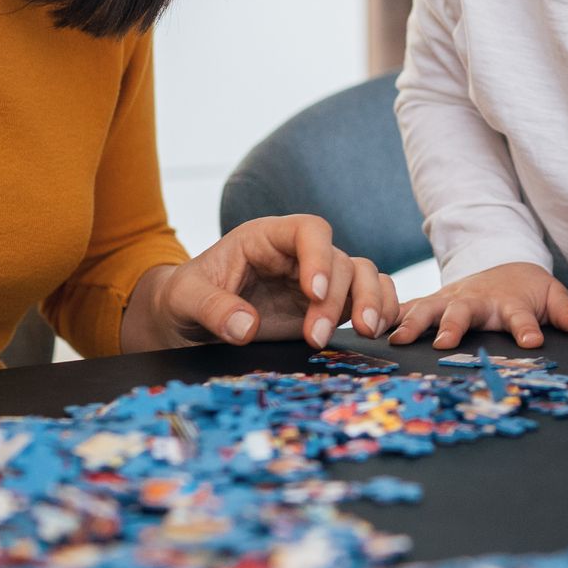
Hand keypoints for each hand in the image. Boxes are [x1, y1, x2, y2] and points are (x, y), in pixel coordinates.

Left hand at [125, 215, 399, 351]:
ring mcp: (317, 280)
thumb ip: (213, 309)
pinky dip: (383, 310)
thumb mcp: (185, 300)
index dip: (318, 257)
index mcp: (266, 238)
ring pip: (363, 276)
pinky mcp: (328, 307)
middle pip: (340, 260)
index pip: (309, 230)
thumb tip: (245, 327)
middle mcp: (299, 255)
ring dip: (371, 302)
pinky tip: (381, 332)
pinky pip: (369, 298)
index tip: (313, 294)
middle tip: (318, 337)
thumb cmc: (185, 299)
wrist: (187, 321)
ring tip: (365, 333)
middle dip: (338, 298)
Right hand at [388, 262, 567, 349]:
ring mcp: (451, 298)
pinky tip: (370, 328)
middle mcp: (477, 300)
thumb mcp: (551, 295)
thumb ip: (564, 312)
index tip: (532, 343)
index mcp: (509, 302)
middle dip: (454, 326)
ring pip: (430, 308)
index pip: (521, 317)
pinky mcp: (432, 301)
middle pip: (464, 311)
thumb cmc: (527, 288)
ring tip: (398, 340)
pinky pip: (407, 308)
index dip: (527, 329)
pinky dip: (390, 316)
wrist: (501, 264)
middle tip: (443, 343)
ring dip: (414, 322)